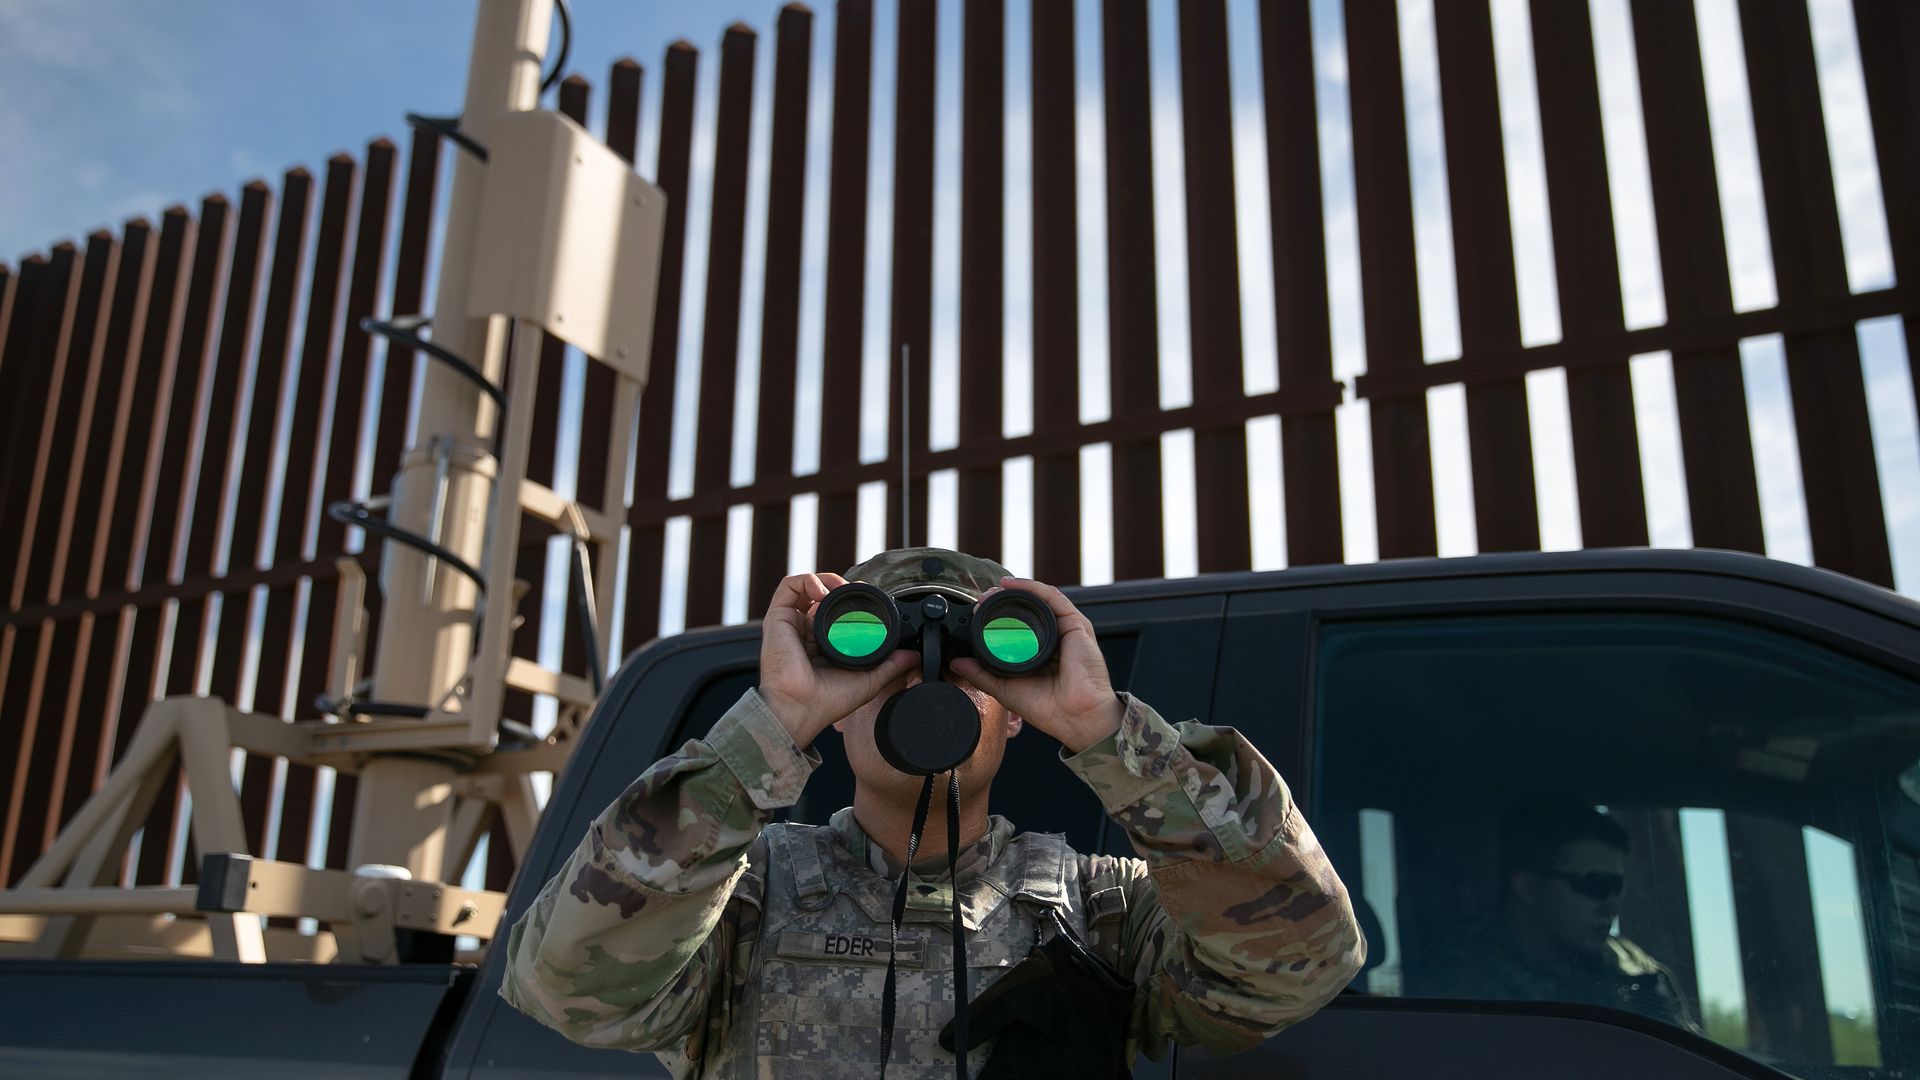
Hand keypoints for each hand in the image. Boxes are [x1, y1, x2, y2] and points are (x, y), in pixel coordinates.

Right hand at [759, 572, 917, 748]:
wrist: (802, 708)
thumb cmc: (827, 702)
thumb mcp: (869, 680)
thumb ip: (891, 665)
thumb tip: (912, 655)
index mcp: (822, 646)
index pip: (835, 614)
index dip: (851, 601)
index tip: (868, 599)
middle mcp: (805, 633)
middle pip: (822, 598)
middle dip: (840, 587)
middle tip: (857, 590)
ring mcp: (791, 625)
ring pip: (806, 588)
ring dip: (825, 580)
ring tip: (839, 588)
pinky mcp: (777, 619)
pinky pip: (789, 587)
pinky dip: (807, 580)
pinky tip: (821, 590)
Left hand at [949, 577, 1122, 753]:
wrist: (1075, 716)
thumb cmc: (1048, 708)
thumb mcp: (1005, 689)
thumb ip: (981, 674)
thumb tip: (957, 663)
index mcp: (1039, 654)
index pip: (1018, 627)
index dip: (997, 617)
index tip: (977, 613)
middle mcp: (1053, 639)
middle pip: (1028, 611)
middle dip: (1004, 601)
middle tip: (981, 600)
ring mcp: (1065, 630)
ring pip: (1039, 600)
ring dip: (1015, 591)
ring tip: (993, 590)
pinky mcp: (1076, 624)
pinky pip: (1052, 597)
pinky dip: (1031, 587)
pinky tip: (1012, 584)